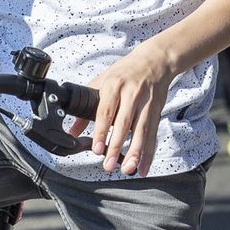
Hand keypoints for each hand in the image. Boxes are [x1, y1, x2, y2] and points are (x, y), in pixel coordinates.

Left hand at [80, 42, 173, 175]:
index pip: (106, 111)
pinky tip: (144, 167)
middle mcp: (131, 94)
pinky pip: (152, 135)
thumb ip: (86, 105)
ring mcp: (146, 103)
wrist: (155, 60)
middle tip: (108, 165)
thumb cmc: (125, 71)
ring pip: (141, 131)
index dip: (101, 131)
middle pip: (124, 124)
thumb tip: (72, 130)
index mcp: (114, 86)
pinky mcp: (157, 111)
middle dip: (117, 146)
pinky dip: (149, 153)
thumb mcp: (103, 81)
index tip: (96, 149)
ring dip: (135, 153)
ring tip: (127, 169)